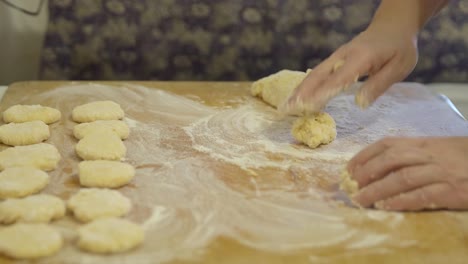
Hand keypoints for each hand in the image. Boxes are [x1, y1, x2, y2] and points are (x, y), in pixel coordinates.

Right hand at [282, 24, 417, 113]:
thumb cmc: (400, 48)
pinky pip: (318, 73)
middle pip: (318, 75)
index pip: (338, 79)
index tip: (307, 106)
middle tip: (287, 109)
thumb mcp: (398, 67)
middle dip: (302, 93)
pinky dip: (306, 86)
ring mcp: (337, 57)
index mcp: (360, 58)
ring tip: (287, 106)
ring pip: (314, 74)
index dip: (322, 93)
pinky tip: (299, 97)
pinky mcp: (336, 59)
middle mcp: (343, 56)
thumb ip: (378, 85)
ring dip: (300, 90)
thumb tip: (359, 103)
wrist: (393, 25)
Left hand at [347, 137, 467, 210]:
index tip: (348, 170)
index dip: (364, 156)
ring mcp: (440, 172)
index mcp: (421, 143)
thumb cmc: (458, 157)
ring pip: (402, 178)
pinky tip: (387, 207)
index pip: (386, 145)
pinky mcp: (452, 191)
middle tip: (350, 186)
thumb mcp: (433, 149)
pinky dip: (402, 201)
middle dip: (366, 173)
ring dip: (377, 190)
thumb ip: (409, 154)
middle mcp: (428, 155)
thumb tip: (374, 168)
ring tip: (361, 200)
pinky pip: (422, 196)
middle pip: (390, 160)